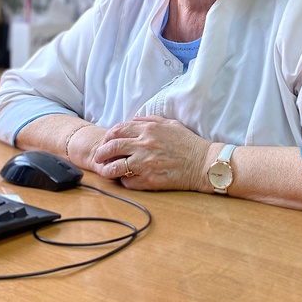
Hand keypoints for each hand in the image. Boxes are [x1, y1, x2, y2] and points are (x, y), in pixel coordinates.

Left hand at [93, 116, 210, 190]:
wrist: (203, 164)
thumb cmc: (189, 144)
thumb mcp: (170, 124)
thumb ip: (150, 120)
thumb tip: (133, 120)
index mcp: (148, 129)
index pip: (118, 130)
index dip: (108, 136)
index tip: (106, 142)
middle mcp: (144, 145)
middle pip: (112, 147)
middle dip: (101, 153)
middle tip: (99, 157)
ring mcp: (145, 163)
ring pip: (115, 166)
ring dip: (107, 170)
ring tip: (105, 171)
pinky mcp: (149, 180)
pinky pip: (128, 181)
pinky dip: (124, 181)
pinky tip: (126, 180)